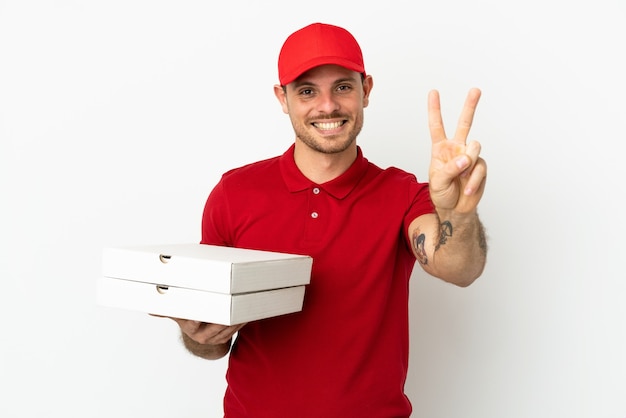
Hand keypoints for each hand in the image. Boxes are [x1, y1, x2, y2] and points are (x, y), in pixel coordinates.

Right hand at [151, 314, 245, 344]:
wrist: (198, 336)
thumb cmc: (189, 321)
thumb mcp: (178, 315)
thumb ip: (166, 311)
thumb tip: (150, 310)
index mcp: (191, 327)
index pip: (193, 323)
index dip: (197, 320)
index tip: (200, 315)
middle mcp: (202, 335)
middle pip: (215, 326)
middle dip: (223, 318)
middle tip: (231, 307)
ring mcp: (214, 338)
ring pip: (228, 329)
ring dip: (236, 319)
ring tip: (243, 306)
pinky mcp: (225, 338)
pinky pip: (234, 330)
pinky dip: (240, 322)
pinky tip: (246, 313)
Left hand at [427, 88, 486, 213]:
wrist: (455, 209)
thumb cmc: (442, 193)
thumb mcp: (438, 182)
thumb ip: (450, 169)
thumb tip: (466, 159)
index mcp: (440, 149)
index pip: (437, 126)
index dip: (435, 109)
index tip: (433, 92)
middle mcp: (456, 148)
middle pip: (464, 123)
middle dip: (470, 106)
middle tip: (475, 90)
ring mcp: (469, 156)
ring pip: (474, 147)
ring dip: (467, 164)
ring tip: (461, 178)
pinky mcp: (480, 166)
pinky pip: (479, 167)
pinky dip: (473, 180)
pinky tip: (468, 188)